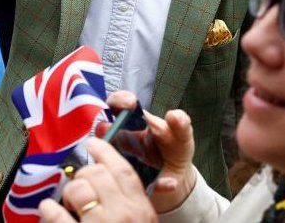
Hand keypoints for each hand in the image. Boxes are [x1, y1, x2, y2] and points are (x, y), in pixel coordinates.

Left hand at [38, 139, 156, 221]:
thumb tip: (103, 175)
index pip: (123, 171)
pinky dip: (49, 209)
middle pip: (97, 174)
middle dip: (83, 176)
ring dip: (67, 192)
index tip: (92, 144)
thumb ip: (127, 205)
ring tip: (67, 206)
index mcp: (142, 212)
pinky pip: (56, 213)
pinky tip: (49, 211)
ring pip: (77, 188)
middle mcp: (125, 215)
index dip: (105, 152)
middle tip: (79, 189)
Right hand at [97, 91, 196, 212]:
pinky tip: (167, 183)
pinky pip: (127, 182)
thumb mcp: (181, 135)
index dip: (119, 100)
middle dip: (105, 128)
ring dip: (114, 158)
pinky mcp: (125, 179)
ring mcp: (118, 158)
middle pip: (102, 129)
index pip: (116, 104)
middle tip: (112, 129)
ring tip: (130, 163)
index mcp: (132, 121)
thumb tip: (173, 115)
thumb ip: (181, 124)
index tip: (129, 103)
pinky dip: (148, 184)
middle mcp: (119, 137)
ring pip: (105, 156)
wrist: (177, 174)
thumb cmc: (173, 147)